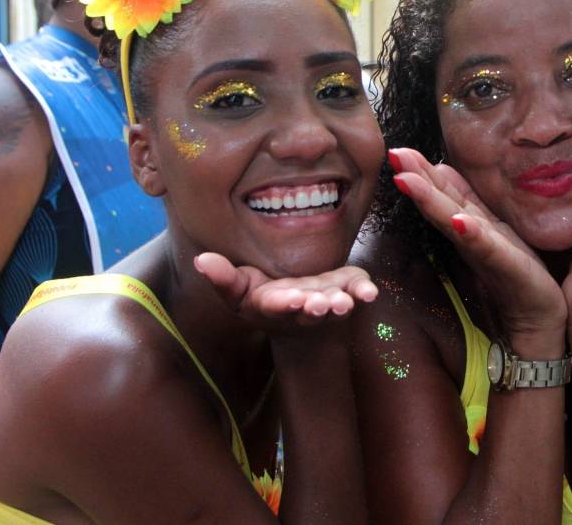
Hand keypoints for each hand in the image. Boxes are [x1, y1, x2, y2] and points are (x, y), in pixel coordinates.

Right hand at [194, 252, 376, 331]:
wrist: (299, 306)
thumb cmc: (264, 292)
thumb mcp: (239, 286)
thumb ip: (223, 276)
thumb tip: (201, 260)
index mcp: (274, 305)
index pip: (276, 306)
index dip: (283, 304)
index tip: (289, 299)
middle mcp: (302, 309)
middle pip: (308, 311)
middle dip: (313, 308)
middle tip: (319, 304)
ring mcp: (327, 301)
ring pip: (334, 307)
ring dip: (340, 305)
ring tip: (344, 302)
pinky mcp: (348, 290)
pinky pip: (358, 294)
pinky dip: (364, 293)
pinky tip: (370, 292)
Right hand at [389, 148, 566, 334]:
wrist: (537, 318)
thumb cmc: (516, 274)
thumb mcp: (491, 230)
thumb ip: (466, 202)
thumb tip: (442, 168)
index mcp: (471, 226)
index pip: (443, 193)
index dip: (421, 171)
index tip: (397, 149)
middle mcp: (473, 238)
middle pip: (442, 204)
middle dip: (418, 180)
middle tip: (394, 154)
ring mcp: (487, 254)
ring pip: (455, 224)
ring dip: (432, 203)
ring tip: (410, 181)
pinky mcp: (508, 269)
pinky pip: (489, 249)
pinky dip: (473, 235)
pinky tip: (460, 221)